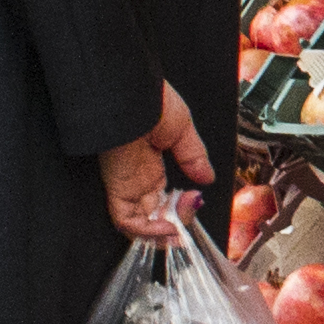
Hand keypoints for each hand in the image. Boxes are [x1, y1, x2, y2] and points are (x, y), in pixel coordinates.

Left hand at [97, 82, 210, 243]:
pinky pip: (125, 220)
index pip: (163, 200)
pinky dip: (146, 231)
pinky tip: (166, 226)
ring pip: (138, 224)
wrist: (128, 90)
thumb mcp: (182, 128)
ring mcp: (126, 183)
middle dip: (175, 223)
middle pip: (153, 216)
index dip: (182, 208)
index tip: (196, 201)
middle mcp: (138, 178)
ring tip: (178, 228)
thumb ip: (194, 156)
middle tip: (189, 214)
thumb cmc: (149, 98)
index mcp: (151, 165)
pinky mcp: (116, 186)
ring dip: (161, 234)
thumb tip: (208, 176)